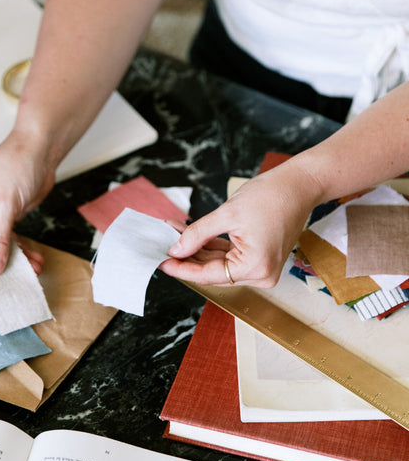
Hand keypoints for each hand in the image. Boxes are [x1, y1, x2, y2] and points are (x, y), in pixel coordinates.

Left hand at [160, 160, 322, 287]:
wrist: (299, 184)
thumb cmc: (270, 195)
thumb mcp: (227, 214)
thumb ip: (197, 234)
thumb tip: (175, 250)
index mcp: (256, 267)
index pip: (209, 275)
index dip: (182, 268)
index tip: (161, 261)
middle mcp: (262, 275)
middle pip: (214, 271)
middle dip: (188, 256)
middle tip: (164, 242)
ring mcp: (263, 268)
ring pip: (220, 264)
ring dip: (198, 249)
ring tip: (174, 233)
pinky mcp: (261, 258)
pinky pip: (231, 257)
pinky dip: (212, 246)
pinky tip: (191, 234)